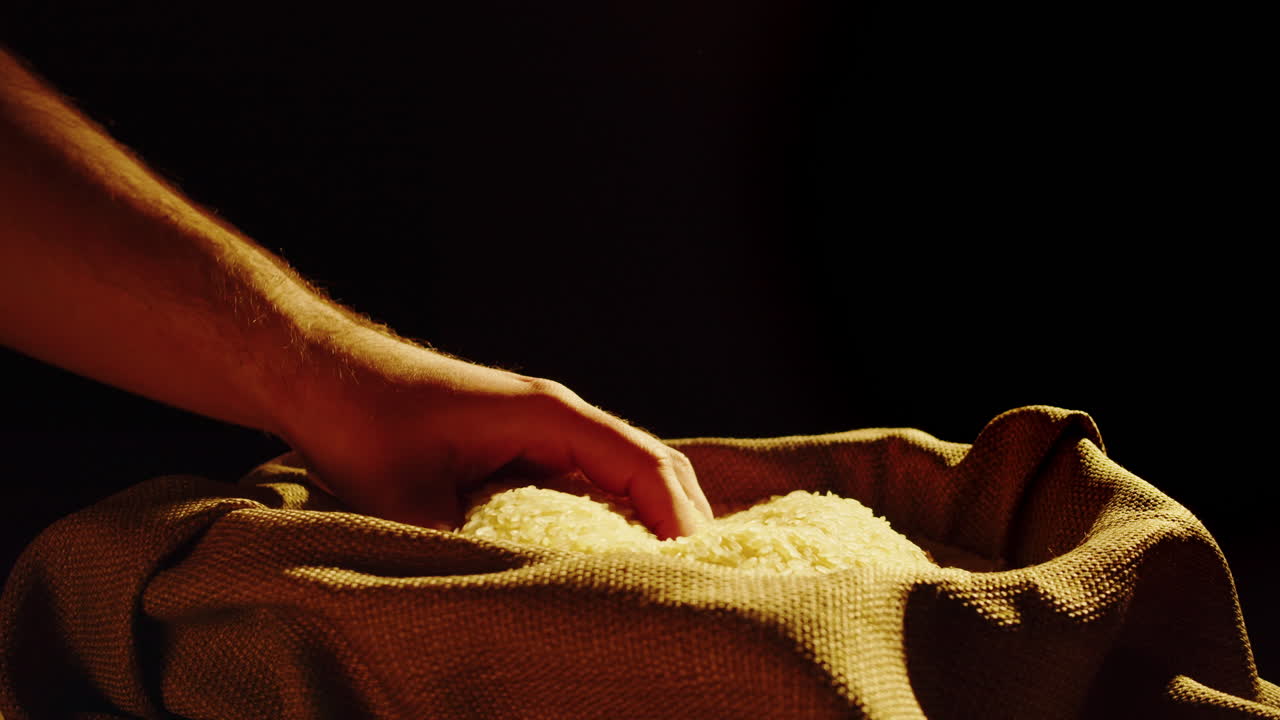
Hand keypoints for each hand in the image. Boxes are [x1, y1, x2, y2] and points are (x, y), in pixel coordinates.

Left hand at [275, 328, 712, 538]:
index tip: (694, 566)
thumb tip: (509, 599)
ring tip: (667, 576)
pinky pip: (584, 483)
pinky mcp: (518, 448)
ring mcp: (539, 431)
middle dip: (680, 519)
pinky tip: (609, 557)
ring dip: (649, 519)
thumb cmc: (363, 419)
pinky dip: (610, 517)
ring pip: (620, 474)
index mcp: (547, 414)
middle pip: (647, 464)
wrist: (321, 375)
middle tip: (698, 581)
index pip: (640, 462)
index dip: (677, 515)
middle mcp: (556, 417)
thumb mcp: (409, 499)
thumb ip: (465, 548)